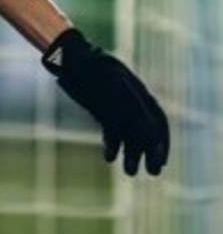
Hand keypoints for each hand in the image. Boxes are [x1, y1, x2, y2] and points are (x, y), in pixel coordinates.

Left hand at [42, 28, 169, 175]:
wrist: (71, 60)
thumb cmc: (94, 70)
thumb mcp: (115, 88)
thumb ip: (132, 109)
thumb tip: (149, 135)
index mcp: (140, 94)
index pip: (158, 122)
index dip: (162, 142)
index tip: (161, 162)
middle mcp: (132, 102)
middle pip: (146, 131)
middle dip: (151, 152)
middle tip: (153, 172)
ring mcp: (116, 106)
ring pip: (129, 134)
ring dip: (132, 153)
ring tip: (130, 173)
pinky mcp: (101, 110)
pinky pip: (111, 130)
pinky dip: (112, 144)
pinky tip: (109, 157)